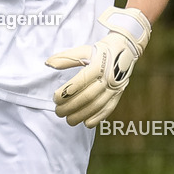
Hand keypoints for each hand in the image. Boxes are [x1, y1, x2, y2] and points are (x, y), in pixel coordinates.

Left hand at [45, 6, 151, 127]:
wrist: (126, 50)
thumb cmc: (101, 51)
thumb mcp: (83, 50)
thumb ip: (65, 58)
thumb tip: (48, 63)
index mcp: (98, 65)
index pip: (80, 81)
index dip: (67, 91)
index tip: (55, 98)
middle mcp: (107, 77)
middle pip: (88, 96)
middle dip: (71, 107)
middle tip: (58, 112)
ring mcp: (114, 87)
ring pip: (97, 105)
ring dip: (82, 115)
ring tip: (68, 121)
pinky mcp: (118, 94)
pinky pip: (109, 108)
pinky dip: (98, 118)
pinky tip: (86, 124)